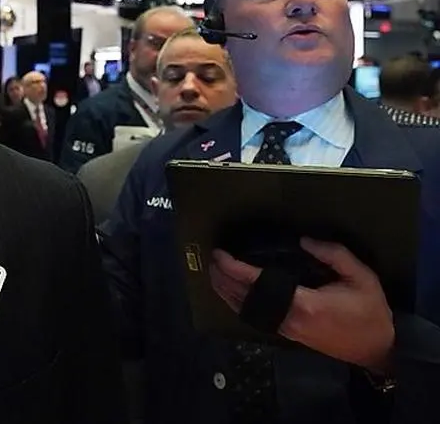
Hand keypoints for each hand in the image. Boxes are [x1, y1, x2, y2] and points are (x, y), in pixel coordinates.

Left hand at [209, 237, 394, 372]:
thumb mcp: (360, 277)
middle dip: (223, 278)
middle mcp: (288, 319)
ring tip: (214, 273)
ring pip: (246, 311)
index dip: (234, 268)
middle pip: (244, 298)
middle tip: (211, 259)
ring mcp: (286, 329)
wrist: (378, 348)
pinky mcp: (288, 334)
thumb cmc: (370, 311)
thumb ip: (333, 254)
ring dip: (226, 292)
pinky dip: (239, 304)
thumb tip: (303, 240)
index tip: (219, 254)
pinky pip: (256, 317)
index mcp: (303, 303)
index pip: (257, 283)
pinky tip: (231, 293)